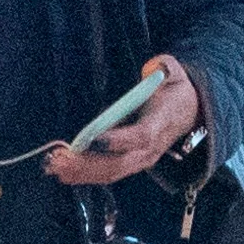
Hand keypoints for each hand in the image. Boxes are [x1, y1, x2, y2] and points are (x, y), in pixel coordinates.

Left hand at [47, 56, 201, 188]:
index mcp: (161, 123)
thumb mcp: (174, 74)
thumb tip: (155, 67)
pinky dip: (85, 176)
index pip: (141, 136)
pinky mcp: (132, 165)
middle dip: (87, 164)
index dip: (118, 140)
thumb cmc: (174, 92)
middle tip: (60, 160)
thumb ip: (166, 68)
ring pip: (111, 173)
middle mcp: (152, 148)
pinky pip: (109, 175)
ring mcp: (142, 160)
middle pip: (119, 163)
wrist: (188, 112)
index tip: (94, 139)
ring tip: (54, 168)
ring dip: (81, 173)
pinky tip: (65, 173)